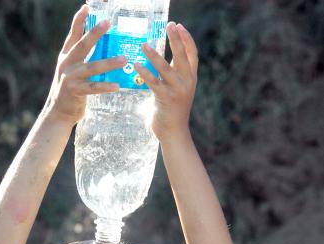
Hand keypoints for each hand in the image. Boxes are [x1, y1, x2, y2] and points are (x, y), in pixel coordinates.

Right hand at [44, 5, 126, 126]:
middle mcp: (66, 64)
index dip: (79, 20)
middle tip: (108, 23)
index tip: (87, 7)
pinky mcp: (75, 91)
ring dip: (109, 63)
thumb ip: (83, 60)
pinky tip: (117, 85)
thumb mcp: (73, 71)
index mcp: (66, 57)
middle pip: (82, 45)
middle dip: (95, 33)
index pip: (73, 35)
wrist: (58, 113)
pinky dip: (106, 86)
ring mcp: (70, 78)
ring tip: (124, 59)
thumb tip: (103, 49)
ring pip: (92, 67)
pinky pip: (94, 87)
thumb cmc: (70, 91)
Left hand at [134, 22, 197, 141]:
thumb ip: (174, 74)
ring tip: (143, 44)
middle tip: (169, 25)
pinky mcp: (166, 99)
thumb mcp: (178, 89)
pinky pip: (154, 82)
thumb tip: (166, 58)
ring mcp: (177, 90)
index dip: (186, 39)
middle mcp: (187, 82)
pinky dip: (145, 72)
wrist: (174, 132)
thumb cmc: (173, 110)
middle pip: (182, 56)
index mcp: (191, 78)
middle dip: (175, 39)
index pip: (192, 54)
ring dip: (154, 55)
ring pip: (165, 68)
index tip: (179, 26)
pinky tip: (137, 64)